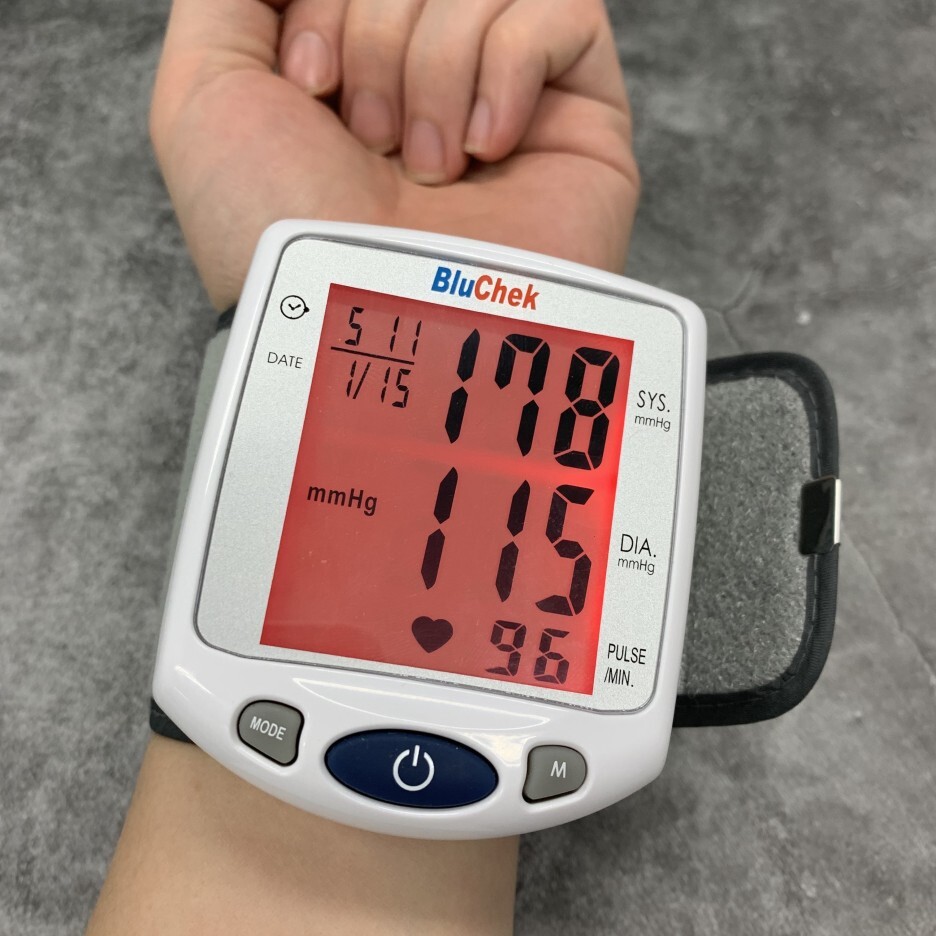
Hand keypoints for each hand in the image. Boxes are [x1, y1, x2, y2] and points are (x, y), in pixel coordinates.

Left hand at [150, 0, 638, 308]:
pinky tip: (483, 152)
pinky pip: (562, 14)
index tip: (310, 87)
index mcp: (356, 60)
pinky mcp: (580, 121)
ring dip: (434, 70)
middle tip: (370, 141)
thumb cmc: (275, 225)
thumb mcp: (205, 88)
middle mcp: (432, 75)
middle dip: (375, 36)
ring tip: (427, 167)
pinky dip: (507, 70)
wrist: (360, 319)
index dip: (327, 4)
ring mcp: (509, 96)